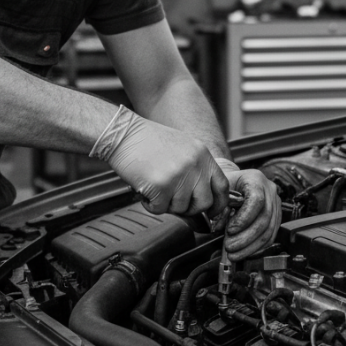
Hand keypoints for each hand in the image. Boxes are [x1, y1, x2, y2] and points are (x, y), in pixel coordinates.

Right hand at [106, 115, 227, 217]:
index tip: (212, 211)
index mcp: (203, 155)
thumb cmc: (149, 142)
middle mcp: (195, 166)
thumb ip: (197, 168)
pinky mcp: (160, 186)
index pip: (222, 186)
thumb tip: (204, 195)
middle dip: (190, 208)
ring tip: (155, 187)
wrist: (123, 134)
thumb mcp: (184, 148)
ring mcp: (179, 176)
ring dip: (166, 204)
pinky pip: (160, 209)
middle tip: (175, 202)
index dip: (219, 203)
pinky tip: (144, 189)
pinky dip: (150, 204)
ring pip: (181, 208)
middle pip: (205, 202)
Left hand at [222, 168, 281, 256]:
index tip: (229, 230)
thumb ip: (219, 206)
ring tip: (234, 254)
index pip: (256, 200)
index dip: (244, 218)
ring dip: (251, 246)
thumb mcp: (220, 190)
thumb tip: (220, 227)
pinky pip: (270, 236)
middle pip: (264, 218)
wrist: (237, 184)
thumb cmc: (227, 186)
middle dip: (246, 237)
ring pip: (269, 230)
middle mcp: (270, 191)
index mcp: (256, 179)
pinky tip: (245, 253)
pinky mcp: (276, 218)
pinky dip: (257, 247)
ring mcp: (276, 205)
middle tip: (229, 247)